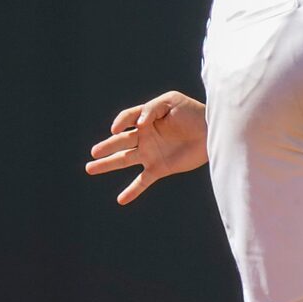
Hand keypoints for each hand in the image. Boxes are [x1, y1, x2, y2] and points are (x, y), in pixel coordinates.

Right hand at [85, 91, 208, 205]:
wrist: (213, 132)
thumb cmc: (193, 113)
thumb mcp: (172, 101)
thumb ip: (152, 108)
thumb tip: (141, 123)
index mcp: (146, 118)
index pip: (127, 118)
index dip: (121, 122)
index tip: (117, 129)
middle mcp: (145, 136)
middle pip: (120, 142)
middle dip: (106, 147)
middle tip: (93, 152)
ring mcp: (151, 153)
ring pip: (124, 160)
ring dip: (107, 165)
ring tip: (90, 169)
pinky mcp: (160, 168)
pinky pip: (142, 181)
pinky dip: (132, 191)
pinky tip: (121, 200)